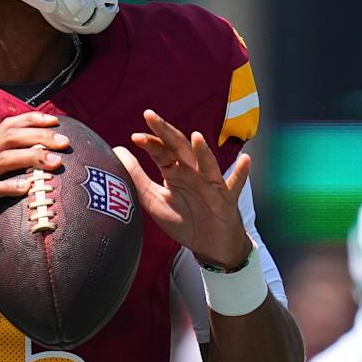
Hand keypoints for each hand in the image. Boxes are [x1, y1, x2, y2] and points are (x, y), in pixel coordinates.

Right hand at [0, 112, 69, 256]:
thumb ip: (1, 174)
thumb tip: (35, 173)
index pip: (6, 126)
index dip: (31, 120)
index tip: (56, 122)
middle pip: (9, 138)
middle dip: (39, 136)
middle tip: (65, 142)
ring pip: (2, 159)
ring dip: (31, 157)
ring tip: (55, 162)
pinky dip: (10, 187)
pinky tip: (28, 188)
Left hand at [114, 110, 251, 269]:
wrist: (210, 245)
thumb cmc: (184, 220)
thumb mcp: (155, 201)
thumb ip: (136, 177)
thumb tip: (117, 151)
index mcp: (175, 172)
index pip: (161, 153)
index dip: (149, 144)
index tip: (135, 137)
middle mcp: (193, 173)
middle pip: (180, 149)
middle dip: (166, 133)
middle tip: (151, 117)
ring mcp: (211, 184)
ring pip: (207, 164)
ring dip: (203, 151)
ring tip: (196, 137)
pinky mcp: (226, 199)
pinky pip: (234, 185)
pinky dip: (241, 173)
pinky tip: (244, 161)